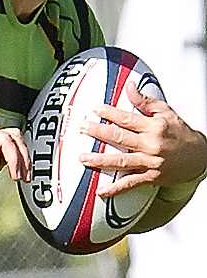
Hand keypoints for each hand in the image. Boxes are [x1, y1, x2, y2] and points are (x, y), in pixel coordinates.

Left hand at [80, 80, 206, 195]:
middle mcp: (151, 144)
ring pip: (121, 161)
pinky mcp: (150, 177)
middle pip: (120, 137)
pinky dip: (115, 188)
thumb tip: (129, 87)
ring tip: (83, 158)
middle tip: (82, 128)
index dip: (109, 113)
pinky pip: (130, 183)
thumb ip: (145, 101)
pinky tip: (100, 190)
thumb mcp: (166, 113)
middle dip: (98, 132)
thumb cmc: (181, 134)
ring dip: (100, 160)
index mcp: (154, 127)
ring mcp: (150, 162)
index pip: (127, 118)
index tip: (93, 109)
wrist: (199, 156)